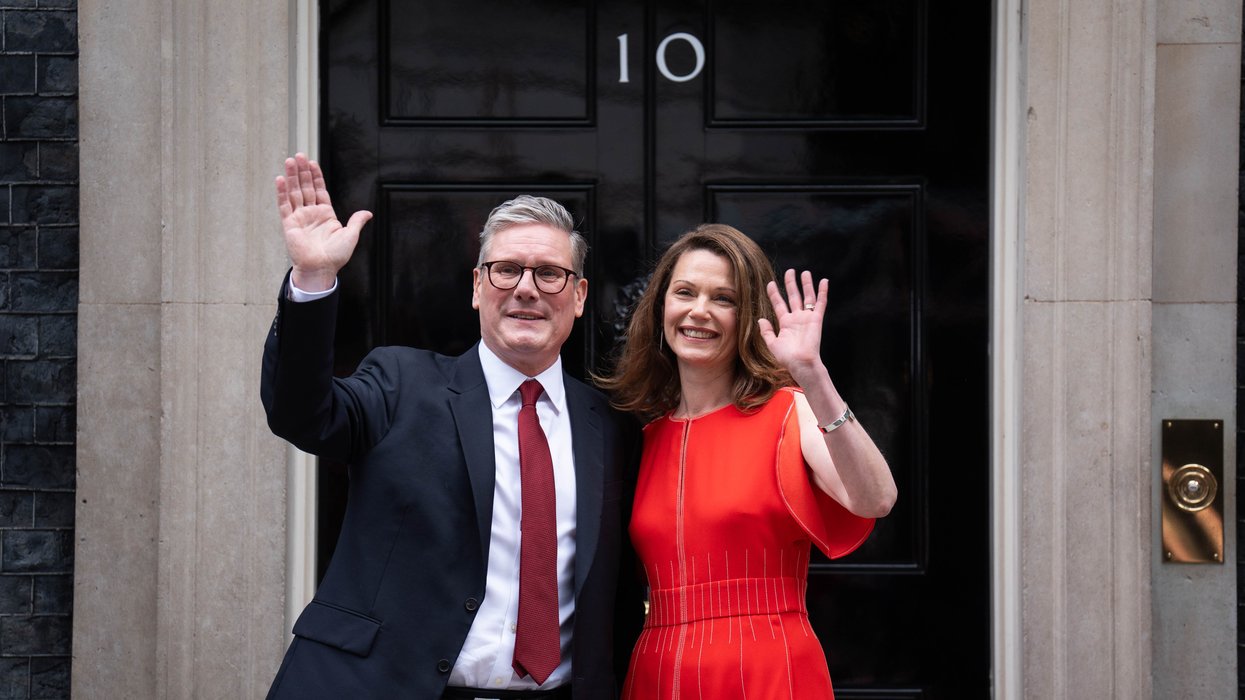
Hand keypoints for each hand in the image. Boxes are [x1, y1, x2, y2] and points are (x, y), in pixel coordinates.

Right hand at [274, 153, 371, 291]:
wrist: (321, 268)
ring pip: (294, 192)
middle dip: (302, 171)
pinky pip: (285, 205)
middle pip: (305, 187)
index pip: (320, 190)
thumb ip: (356, 222)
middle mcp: (311, 214)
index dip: (316, 176)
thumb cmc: (335, 256)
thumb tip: (367, 213)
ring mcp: (300, 218)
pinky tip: (280, 180)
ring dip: (292, 177)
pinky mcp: (289, 224)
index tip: (312, 163)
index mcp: (326, 214)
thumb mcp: (351, 236)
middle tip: (298, 156)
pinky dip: (282, 192)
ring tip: (289, 161)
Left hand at [758, 269, 828, 381]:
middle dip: (791, 284)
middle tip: (789, 271)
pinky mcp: (816, 319)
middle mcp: (796, 318)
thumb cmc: (787, 357)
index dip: (774, 293)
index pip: (779, 304)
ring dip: (806, 285)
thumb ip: (767, 331)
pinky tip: (824, 281)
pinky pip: (820, 303)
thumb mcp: (772, 344)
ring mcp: (807, 317)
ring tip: (804, 272)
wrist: (801, 363)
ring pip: (807, 297)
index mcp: (786, 323)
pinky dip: (822, 292)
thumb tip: (761, 319)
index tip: (770, 283)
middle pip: (793, 296)